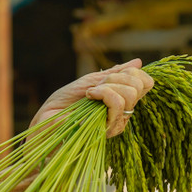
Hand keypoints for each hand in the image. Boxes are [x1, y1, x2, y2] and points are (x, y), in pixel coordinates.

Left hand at [30, 59, 154, 136]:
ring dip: (107, 87)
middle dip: (115, 78)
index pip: (145, 83)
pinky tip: (88, 98)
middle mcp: (123, 113)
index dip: (132, 73)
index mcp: (121, 99)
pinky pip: (118, 104)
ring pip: (130, 95)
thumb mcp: (90, 81)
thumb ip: (115, 73)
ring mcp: (117, 122)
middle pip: (139, 86)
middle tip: (95, 86)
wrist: (46, 121)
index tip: (107, 76)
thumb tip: (138, 62)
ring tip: (90, 93)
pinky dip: (102, 94)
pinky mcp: (108, 130)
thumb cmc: (63, 103)